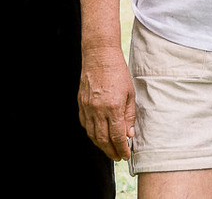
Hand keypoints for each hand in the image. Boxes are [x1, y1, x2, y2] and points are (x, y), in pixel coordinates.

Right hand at [77, 46, 136, 160]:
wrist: (99, 56)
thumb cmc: (118, 72)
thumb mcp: (130, 93)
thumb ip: (129, 116)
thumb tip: (129, 134)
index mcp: (113, 108)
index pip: (117, 137)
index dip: (122, 149)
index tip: (126, 155)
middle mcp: (98, 110)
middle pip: (103, 140)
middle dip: (111, 151)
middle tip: (118, 156)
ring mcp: (87, 108)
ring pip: (92, 135)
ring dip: (101, 145)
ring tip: (109, 149)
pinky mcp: (81, 104)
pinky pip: (85, 124)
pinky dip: (92, 133)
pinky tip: (98, 135)